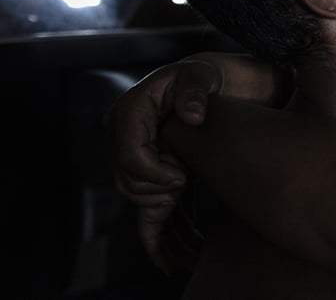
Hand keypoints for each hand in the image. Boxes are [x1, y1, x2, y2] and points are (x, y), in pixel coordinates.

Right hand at [110, 57, 223, 269]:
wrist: (207, 86)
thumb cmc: (202, 77)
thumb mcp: (200, 74)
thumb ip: (195, 89)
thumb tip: (192, 116)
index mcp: (129, 113)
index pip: (130, 155)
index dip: (154, 171)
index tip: (181, 175)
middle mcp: (124, 138)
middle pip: (131, 182)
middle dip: (159, 189)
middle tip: (186, 180)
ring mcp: (136, 159)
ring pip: (138, 200)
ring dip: (163, 208)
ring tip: (188, 203)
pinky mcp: (152, 176)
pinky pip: (146, 215)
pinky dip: (156, 240)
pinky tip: (169, 264)